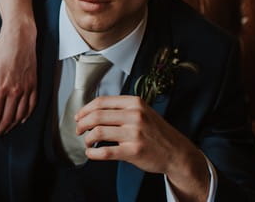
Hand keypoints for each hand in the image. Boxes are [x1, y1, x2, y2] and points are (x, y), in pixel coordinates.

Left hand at [0, 20, 36, 140]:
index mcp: (0, 87)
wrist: (20, 37)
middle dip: (1, 129)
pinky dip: (26, 115)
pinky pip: (32, 105)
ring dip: (12, 125)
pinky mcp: (34, 84)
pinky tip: (21, 119)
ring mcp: (26, 88)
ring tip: (6, 130)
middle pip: (7, 117)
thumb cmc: (0, 49)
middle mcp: (14, 91)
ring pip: (20, 114)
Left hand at [75, 96, 208, 200]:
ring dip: (87, 138)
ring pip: (98, 132)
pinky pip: (105, 151)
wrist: (176, 152)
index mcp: (134, 103)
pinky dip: (93, 153)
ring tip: (87, 141)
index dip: (85, 109)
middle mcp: (135, 116)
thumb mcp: (142, 111)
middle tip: (78, 129)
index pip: (101, 102)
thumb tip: (92, 111)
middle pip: (97, 116)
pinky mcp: (134, 151)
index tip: (78, 116)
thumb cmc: (156, 132)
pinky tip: (91, 153)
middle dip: (82, 123)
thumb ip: (121, 108)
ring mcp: (135, 134)